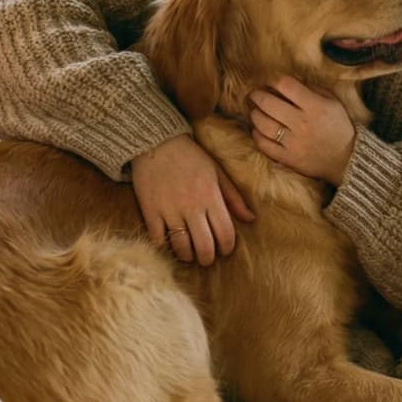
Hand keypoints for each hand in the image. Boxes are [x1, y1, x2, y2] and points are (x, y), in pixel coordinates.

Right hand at [131, 134, 254, 265]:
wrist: (156, 143)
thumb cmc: (190, 157)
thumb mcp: (217, 172)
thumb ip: (234, 197)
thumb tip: (251, 219)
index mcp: (211, 196)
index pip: (225, 234)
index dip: (227, 247)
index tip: (225, 249)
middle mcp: (191, 206)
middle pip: (204, 247)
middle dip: (208, 258)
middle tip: (207, 257)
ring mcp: (170, 210)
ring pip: (182, 248)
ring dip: (188, 256)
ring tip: (190, 253)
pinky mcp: (150, 212)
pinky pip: (159, 240)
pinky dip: (165, 247)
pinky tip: (170, 243)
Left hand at [248, 76, 355, 186]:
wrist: (347, 159)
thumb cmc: (339, 127)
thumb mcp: (333, 102)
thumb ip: (312, 89)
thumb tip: (289, 83)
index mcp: (315, 106)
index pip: (286, 85)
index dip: (273, 79)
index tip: (269, 80)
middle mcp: (302, 123)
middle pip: (268, 103)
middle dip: (257, 95)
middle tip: (255, 94)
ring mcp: (293, 142)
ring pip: (262, 124)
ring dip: (254, 114)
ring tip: (255, 111)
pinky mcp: (288, 158)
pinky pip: (264, 145)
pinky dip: (257, 135)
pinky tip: (258, 130)